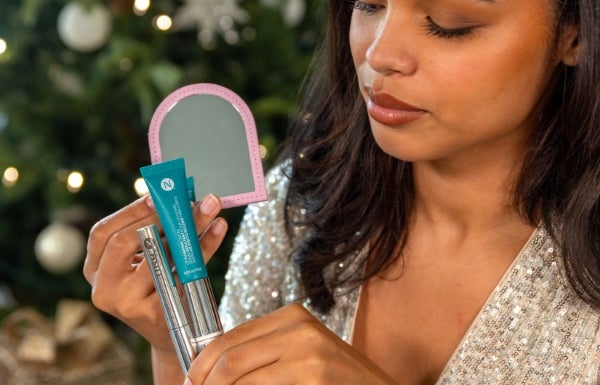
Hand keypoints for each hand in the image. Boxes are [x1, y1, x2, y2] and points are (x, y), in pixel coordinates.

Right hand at [83, 194, 227, 354]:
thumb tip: (177, 195)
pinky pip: (184, 272)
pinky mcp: (156, 314)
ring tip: (210, 210)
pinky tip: (218, 230)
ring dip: (189, 227)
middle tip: (191, 200)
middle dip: (160, 216)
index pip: (102, 233)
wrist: (177, 338)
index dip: (129, 211)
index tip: (157, 195)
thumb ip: (150, 235)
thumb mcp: (145, 264)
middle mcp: (104, 289)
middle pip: (124, 242)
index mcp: (95, 270)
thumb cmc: (161, 291)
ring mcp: (127, 304)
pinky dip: (204, 247)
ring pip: (158, 256)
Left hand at [185, 303, 398, 384]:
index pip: (228, 337)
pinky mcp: (312, 377)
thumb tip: (207, 371)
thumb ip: (262, 354)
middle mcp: (298, 328)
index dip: (199, 365)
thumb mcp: (299, 354)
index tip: (189, 383)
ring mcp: (308, 353)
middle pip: (228, 358)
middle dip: (203, 383)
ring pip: (237, 378)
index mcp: (292, 316)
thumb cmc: (335, 380)